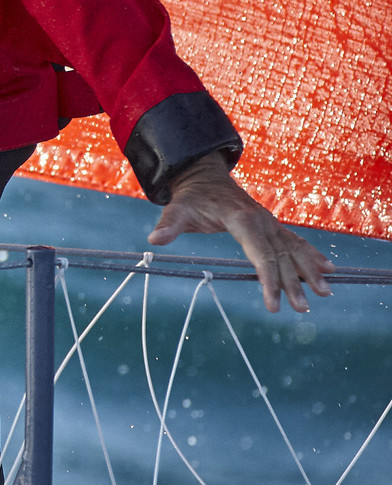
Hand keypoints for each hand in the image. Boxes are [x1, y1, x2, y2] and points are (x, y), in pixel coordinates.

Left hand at [147, 154, 332, 314]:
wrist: (204, 176)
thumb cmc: (192, 197)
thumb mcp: (178, 208)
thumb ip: (169, 224)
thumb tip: (154, 239)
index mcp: (242, 219)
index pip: (260, 253)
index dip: (268, 279)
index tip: (273, 304)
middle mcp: (261, 220)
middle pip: (281, 255)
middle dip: (293, 283)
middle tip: (302, 308)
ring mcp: (269, 222)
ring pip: (294, 248)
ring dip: (310, 270)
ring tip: (326, 292)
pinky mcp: (272, 225)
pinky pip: (295, 241)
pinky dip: (312, 255)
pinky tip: (329, 269)